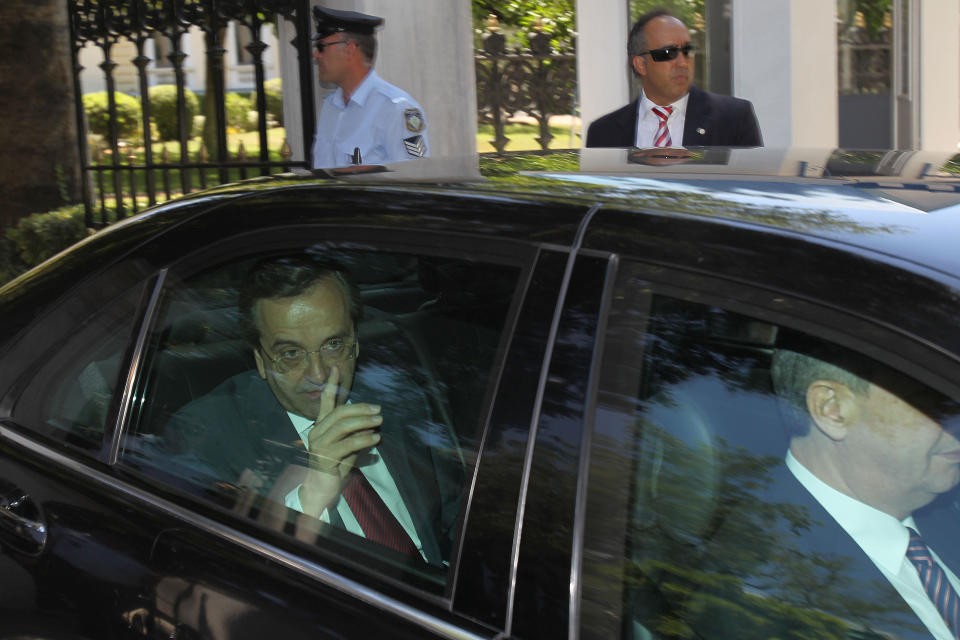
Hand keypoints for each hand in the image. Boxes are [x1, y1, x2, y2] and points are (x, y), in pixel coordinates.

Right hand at [298, 366, 381, 516]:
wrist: (321, 490)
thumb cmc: (335, 467)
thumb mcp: (347, 446)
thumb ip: (355, 432)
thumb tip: (372, 421)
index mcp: (320, 426)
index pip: (325, 401)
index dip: (331, 384)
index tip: (336, 367)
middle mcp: (317, 432)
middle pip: (340, 412)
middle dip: (361, 408)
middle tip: (379, 410)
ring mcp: (319, 445)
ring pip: (344, 426)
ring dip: (364, 422)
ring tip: (380, 422)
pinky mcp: (325, 457)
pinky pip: (348, 444)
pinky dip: (364, 439)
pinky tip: (375, 438)